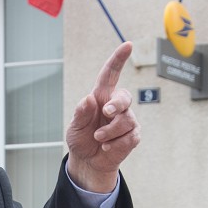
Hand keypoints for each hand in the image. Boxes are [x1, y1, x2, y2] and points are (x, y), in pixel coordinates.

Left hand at [65, 41, 139, 192]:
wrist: (88, 161)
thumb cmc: (81, 138)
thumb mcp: (74, 127)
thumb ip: (80, 114)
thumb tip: (87, 99)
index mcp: (101, 96)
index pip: (111, 74)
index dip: (119, 59)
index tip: (128, 45)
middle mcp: (116, 105)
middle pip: (124, 97)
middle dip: (116, 104)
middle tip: (106, 112)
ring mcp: (127, 120)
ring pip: (126, 121)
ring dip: (109, 132)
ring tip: (98, 139)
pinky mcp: (133, 135)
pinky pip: (129, 137)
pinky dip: (115, 144)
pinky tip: (107, 147)